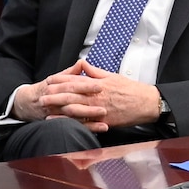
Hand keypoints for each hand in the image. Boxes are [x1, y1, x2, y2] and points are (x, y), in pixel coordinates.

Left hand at [38, 61, 161, 132]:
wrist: (147, 103)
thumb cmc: (131, 89)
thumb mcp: (113, 76)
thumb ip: (96, 72)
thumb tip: (83, 64)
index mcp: (98, 84)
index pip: (76, 80)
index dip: (61, 80)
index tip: (49, 80)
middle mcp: (97, 95)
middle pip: (72, 94)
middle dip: (55, 94)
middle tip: (41, 95)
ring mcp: (99, 109)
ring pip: (75, 108)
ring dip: (59, 108)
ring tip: (46, 109)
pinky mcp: (103, 121)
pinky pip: (84, 122)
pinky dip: (71, 122)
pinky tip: (61, 123)